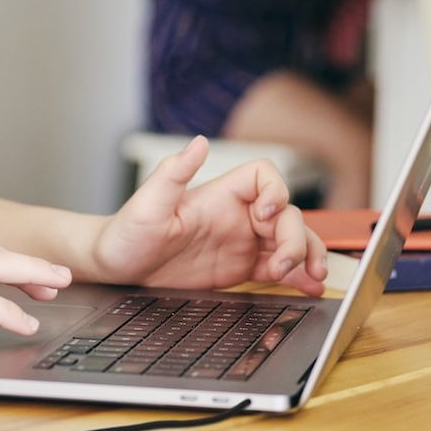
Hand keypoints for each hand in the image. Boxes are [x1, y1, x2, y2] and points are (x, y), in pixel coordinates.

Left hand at [91, 137, 327, 294]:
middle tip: (284, 265)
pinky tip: (309, 289)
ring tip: (313, 278)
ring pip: (291, 240)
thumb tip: (199, 142)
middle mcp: (236, 216)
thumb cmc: (126, 233)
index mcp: (219, 195)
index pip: (264, 177)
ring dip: (308, 255)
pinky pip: (279, 269)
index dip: (276, 191)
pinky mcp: (240, 269)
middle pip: (286, 214)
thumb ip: (173, 174)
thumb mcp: (147, 204)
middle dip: (296, 237)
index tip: (265, 215)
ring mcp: (241, 243)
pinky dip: (298, 277)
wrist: (116, 270)